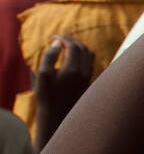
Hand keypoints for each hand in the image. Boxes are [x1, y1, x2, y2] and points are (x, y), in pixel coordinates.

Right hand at [33, 35, 92, 150]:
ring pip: (90, 55)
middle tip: (60, 39)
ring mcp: (89, 78)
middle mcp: (85, 73)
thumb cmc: (47, 95)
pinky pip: (91, 64)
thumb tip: (57, 43)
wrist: (58, 115)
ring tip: (67, 46)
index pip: (73, 46)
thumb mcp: (43, 74)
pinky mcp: (90, 83)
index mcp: (73, 70)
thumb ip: (49, 56)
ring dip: (80, 47)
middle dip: (72, 41)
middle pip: (83, 48)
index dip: (64, 38)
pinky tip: (73, 57)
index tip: (54, 37)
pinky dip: (83, 56)